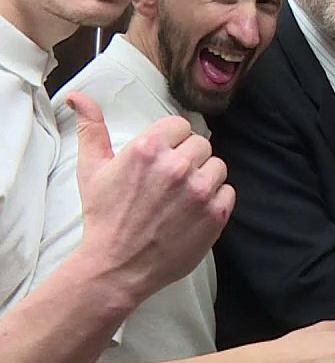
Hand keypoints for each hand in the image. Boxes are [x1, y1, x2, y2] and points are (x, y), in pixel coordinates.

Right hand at [69, 92, 234, 302]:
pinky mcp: (216, 214)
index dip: (172, 141)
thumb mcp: (91, 169)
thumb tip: (78, 97)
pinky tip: (194, 210)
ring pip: (218, 166)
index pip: (180, 126)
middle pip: (201, 144)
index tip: (163, 157)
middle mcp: (177, 166)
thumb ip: (91, 129)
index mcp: (149, 149)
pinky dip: (216, 199)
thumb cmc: (104, 216)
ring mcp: (199, 191)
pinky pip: (228, 192)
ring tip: (182, 195)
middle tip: (171, 180)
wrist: (117, 265)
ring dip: (204, 177)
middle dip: (188, 158)